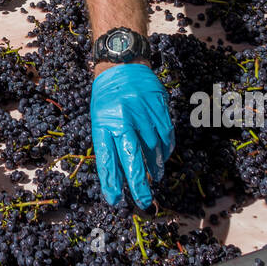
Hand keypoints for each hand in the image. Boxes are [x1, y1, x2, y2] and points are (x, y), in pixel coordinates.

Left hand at [90, 62, 173, 207]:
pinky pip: (166, 134)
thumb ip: (109, 143)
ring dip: (154, 167)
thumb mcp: (100, 119)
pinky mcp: (158, 106)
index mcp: (104, 122)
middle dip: (137, 183)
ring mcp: (142, 112)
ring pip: (152, 148)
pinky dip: (166, 150)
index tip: (115, 200)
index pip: (106, 157)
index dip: (111, 181)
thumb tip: (117, 176)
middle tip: (143, 201)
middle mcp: (122, 118)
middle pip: (131, 157)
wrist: (122, 64)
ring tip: (154, 178)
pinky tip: (163, 158)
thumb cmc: (107, 97)